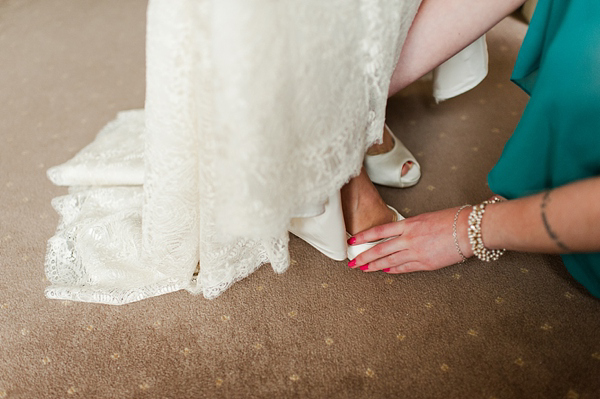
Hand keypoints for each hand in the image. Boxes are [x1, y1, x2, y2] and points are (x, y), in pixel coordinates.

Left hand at [347, 207, 471, 273]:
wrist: (470, 230)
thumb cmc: (452, 219)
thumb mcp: (426, 217)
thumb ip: (411, 227)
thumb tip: (400, 234)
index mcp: (409, 224)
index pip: (379, 231)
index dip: (363, 236)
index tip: (352, 241)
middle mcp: (409, 239)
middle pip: (380, 249)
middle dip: (364, 257)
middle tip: (352, 263)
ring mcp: (416, 252)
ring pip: (390, 261)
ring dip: (375, 266)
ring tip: (364, 269)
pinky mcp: (426, 264)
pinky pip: (405, 268)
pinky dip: (394, 270)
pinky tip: (385, 271)